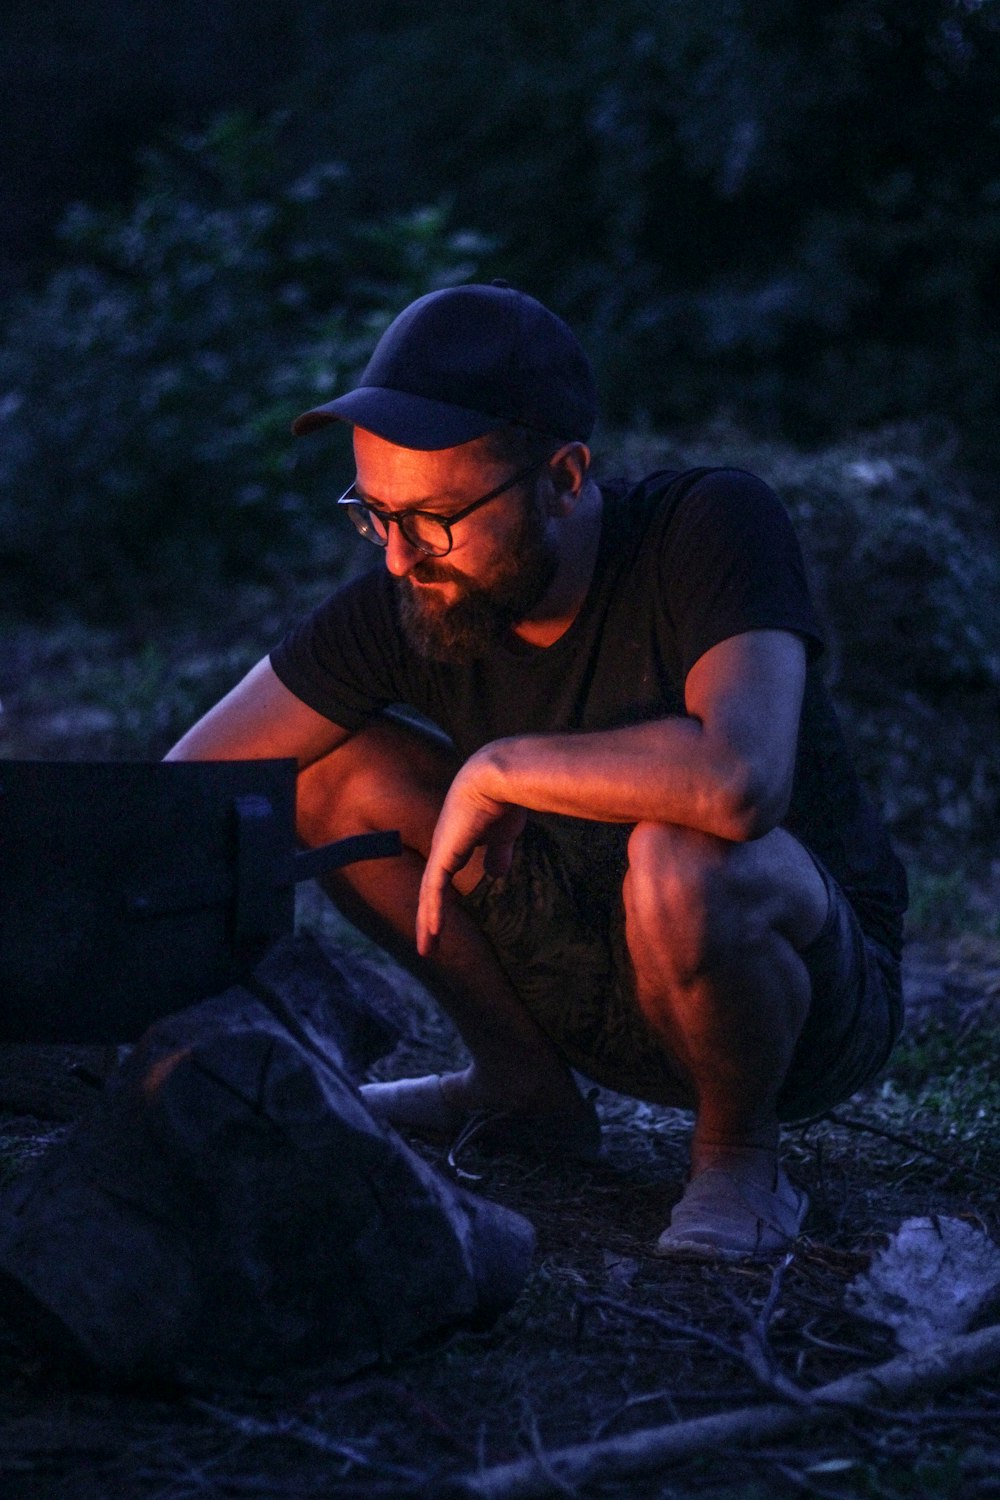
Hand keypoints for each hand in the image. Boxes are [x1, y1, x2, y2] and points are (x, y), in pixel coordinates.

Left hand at [416, 758, 525, 957]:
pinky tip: (433, 931)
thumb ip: (497, 854)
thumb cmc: (505, 800)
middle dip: (429, 918)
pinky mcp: (443, 854)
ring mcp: (441, 851)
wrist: (498, 778)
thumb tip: (495, 873)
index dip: (442, 901)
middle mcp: (443, 847)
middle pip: (432, 890)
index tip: (442, 921)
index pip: (443, 878)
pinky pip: (434, 891)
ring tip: (427, 950)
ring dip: (428, 924)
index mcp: (457, 842)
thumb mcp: (503, 835)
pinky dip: (433, 912)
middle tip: (428, 945)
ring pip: (429, 895)